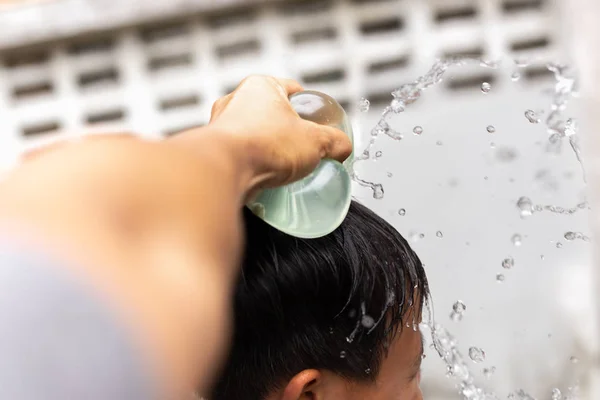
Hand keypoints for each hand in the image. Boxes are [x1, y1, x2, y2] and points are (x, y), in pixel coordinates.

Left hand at [205, 76, 351, 191]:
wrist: (224, 171)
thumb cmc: (264, 146)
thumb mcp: (315, 142)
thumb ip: (335, 142)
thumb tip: (343, 148)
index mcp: (261, 86)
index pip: (293, 90)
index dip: (309, 107)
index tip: (318, 123)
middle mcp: (236, 101)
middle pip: (273, 114)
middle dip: (288, 131)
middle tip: (304, 149)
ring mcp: (221, 125)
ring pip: (255, 135)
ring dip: (269, 149)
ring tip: (284, 167)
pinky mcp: (214, 150)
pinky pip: (241, 154)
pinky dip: (253, 164)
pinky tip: (265, 177)